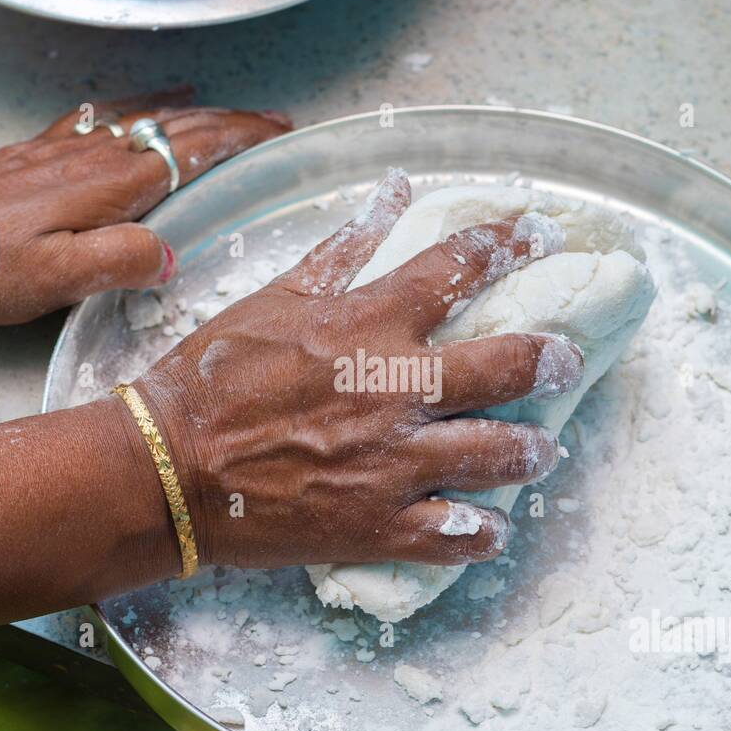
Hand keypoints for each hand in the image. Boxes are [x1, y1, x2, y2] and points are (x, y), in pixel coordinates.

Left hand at [0, 87, 291, 327]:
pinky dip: (134, 108)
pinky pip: (99, 118)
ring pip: (141, 120)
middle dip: (229, 123)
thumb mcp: (55, 279)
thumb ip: (120, 260)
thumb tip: (170, 252)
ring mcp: (62, 151)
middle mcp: (91, 157)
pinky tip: (139, 107)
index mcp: (107, 186)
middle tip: (273, 124)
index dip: (239, 140)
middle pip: (174, 128)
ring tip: (225, 115)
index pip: (191, 151)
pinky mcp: (36, 155)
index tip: (279, 134)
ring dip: (190, 115)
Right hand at [131, 169, 585, 569]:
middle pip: (507, 365)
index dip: (511, 241)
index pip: (460, 266)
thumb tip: (394, 193)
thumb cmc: (211, 378)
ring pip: (498, 454)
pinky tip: (493, 528)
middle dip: (551, 357)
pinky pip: (455, 537)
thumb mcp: (273, 297)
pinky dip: (484, 534)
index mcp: (367, 325)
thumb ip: (341, 248)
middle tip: (566, 359)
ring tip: (542, 450)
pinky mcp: (377, 525)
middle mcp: (393, 390)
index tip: (541, 232)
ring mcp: (391, 463)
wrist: (165, 470)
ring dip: (532, 450)